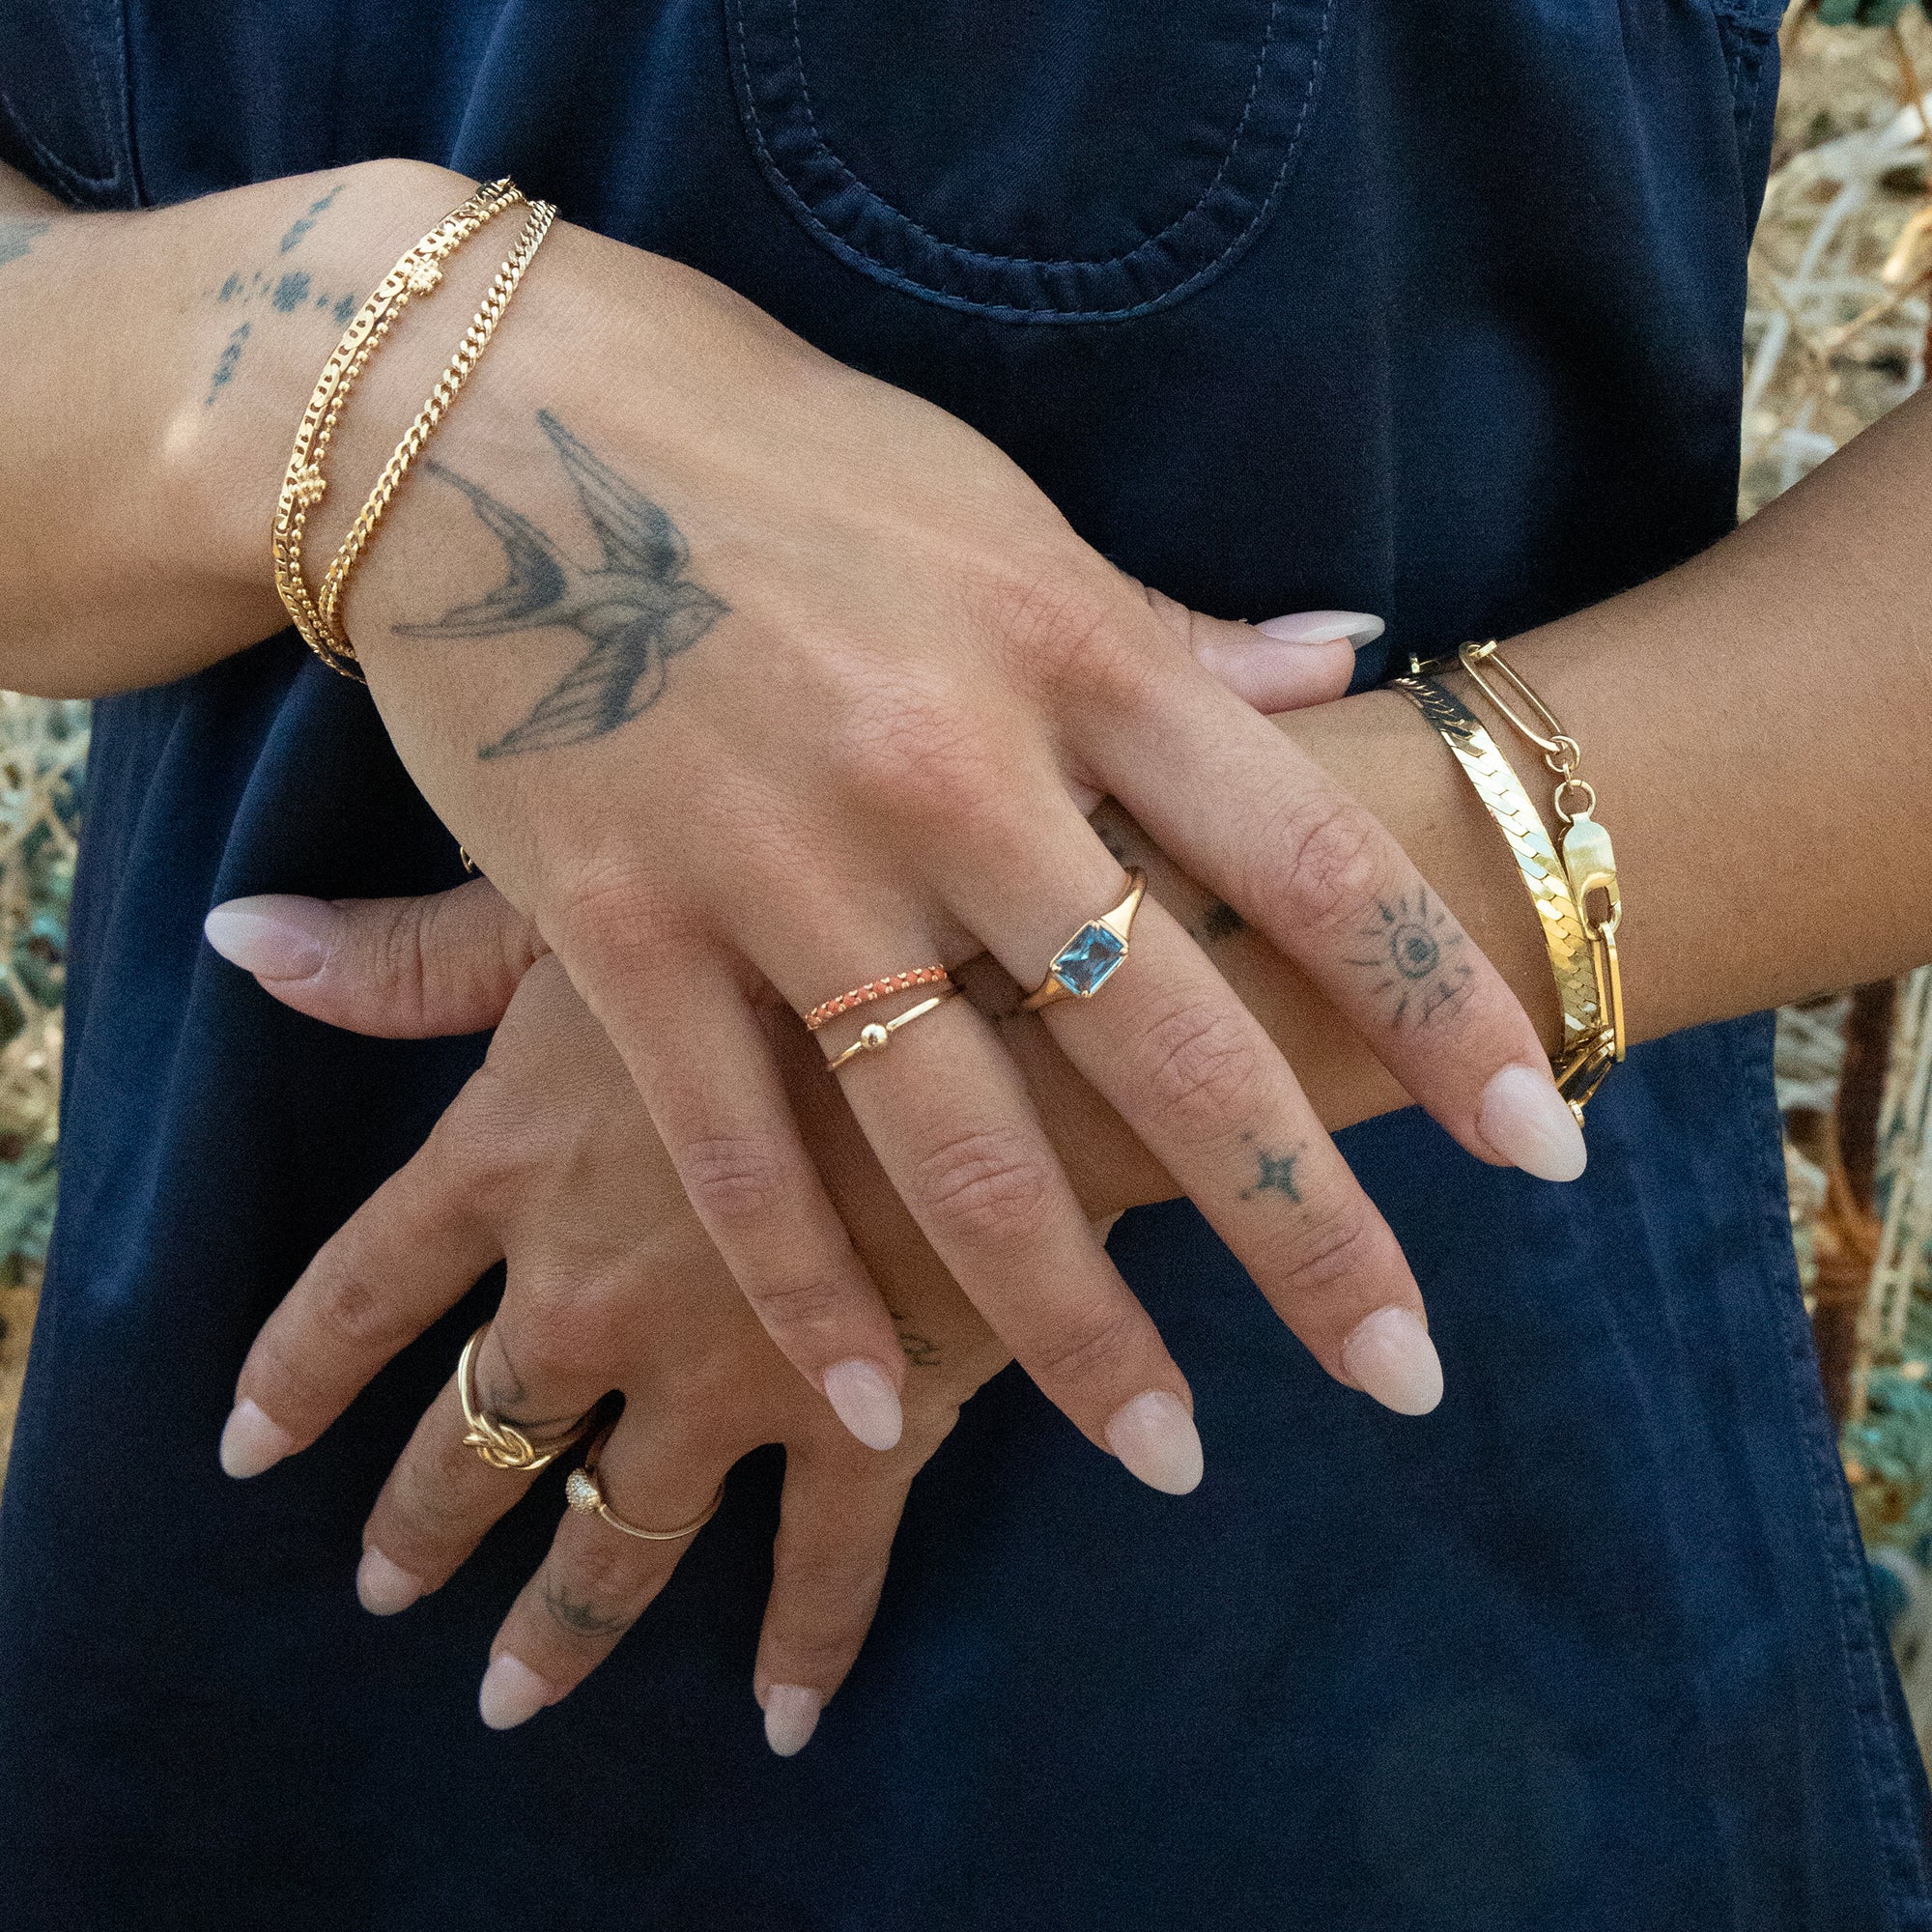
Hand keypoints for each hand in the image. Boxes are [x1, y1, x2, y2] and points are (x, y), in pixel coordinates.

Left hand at [223, 947, 1011, 1748]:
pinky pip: (823, 1567)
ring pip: (617, 1533)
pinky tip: (782, 1715)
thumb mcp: (583, 914)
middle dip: (423, 1520)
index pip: (366, 1292)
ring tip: (511, 1691)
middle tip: (385, 1589)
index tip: (247, 1449)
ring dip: (562, 1620)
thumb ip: (413, 958)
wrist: (991, 996)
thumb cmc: (782, 926)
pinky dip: (804, 1645)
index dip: (300, 1373)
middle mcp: (591, 1296)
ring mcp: (719, 1378)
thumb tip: (237, 937)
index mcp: (513, 1166)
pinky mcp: (856, 1427)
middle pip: (479, 1433)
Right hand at [297, 176, 1580, 1482]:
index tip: (1534, 1144)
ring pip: (955, 1139)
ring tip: (1168, 1452)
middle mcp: (947, 767)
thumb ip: (1164, 631)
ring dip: (1070, 1320)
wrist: (482, 411)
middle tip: (1406, 1374)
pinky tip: (872, 1406)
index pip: (1304, 857)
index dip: (1434, 1008)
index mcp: (1066, 650)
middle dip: (1301, 1224)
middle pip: (1167, 1040)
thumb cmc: (769, 452)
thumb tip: (1356, 661)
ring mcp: (778, 858)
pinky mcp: (616, 924)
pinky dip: (804, 1286)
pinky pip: (734, 1145)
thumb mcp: (994, 515)